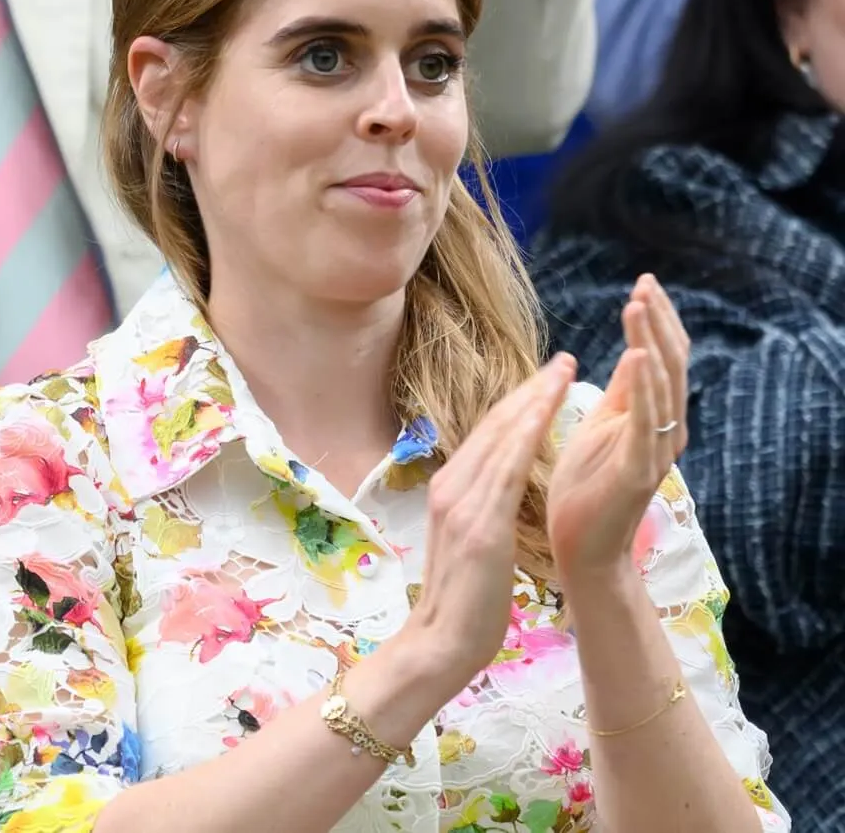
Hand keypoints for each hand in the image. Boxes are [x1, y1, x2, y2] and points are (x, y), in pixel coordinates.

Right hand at [399, 353, 575, 692]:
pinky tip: (546, 412)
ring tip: (563, 373)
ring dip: (534, 400)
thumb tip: (502, 486)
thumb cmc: (462, 602)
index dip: (518, 402)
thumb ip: (481, 507)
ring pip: (502, 437)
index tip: (547, 378)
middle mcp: (450, 486)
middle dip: (530, 389)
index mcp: (448, 490)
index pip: (488, 435)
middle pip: (494, 425)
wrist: (441, 643)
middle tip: (563, 360)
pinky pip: (507, 468)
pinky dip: (526, 433)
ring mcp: (462, 504)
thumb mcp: (469, 541)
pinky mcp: (479, 524)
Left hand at [546, 275, 690, 581]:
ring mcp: (655, 450)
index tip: (643, 282)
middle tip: (644, 284)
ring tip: (639, 305)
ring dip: (650, 341)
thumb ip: (622, 391)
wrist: (581, 549)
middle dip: (656, 321)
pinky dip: (644, 387)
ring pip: (662, 386)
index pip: (661, 357)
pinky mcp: (638, 470)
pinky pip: (645, 422)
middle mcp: (663, 430)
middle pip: (669, 363)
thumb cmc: (586, 489)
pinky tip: (638, 356)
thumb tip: (636, 348)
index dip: (655, 320)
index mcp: (650, 416)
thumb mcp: (602, 426)